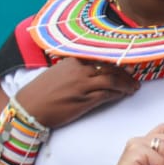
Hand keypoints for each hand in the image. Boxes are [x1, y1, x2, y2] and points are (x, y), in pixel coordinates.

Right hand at [14, 59, 138, 128]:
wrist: (29, 108)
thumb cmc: (41, 92)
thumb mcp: (57, 73)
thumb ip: (74, 69)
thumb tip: (90, 70)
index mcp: (73, 60)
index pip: (101, 56)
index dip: (116, 60)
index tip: (126, 63)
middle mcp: (79, 69)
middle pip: (110, 67)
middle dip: (125, 73)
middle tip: (134, 78)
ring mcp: (83, 84)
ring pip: (112, 80)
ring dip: (126, 84)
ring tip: (133, 88)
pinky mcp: (85, 100)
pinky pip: (107, 94)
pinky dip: (118, 93)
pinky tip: (123, 94)